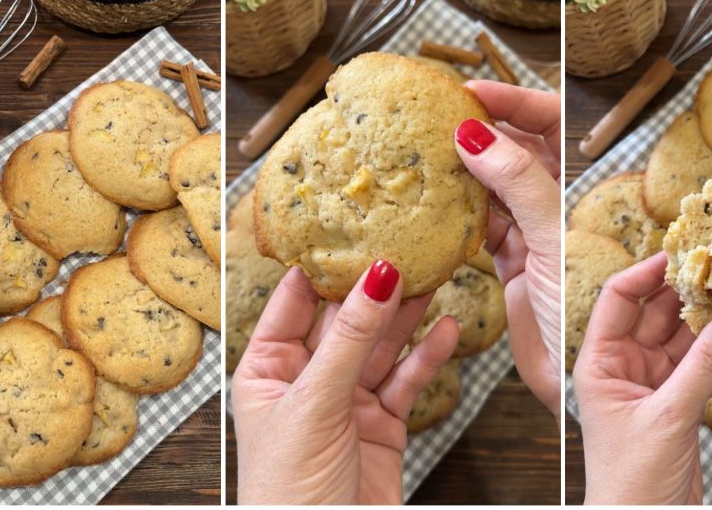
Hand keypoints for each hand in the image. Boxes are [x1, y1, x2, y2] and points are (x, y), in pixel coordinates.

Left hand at [232, 262, 458, 503]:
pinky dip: (426, 357)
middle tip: (404, 249)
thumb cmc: (289, 491)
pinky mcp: (381, 427)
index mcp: (266, 371)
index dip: (320, 268)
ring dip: (405, 317)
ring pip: (379, 348)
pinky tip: (445, 329)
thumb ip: (349, 339)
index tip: (347, 229)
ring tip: (432, 278)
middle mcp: (305, 382)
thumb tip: (374, 278)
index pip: (293, 305)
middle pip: (344, 323)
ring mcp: (346, 404)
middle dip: (373, 289)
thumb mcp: (315, 403)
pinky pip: (406, 382)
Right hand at [454, 80, 560, 419]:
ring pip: (490, 188)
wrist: (572, 379)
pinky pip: (477, 227)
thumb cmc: (579, 311)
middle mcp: (550, 207)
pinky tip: (432, 204)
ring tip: (426, 151)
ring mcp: (528, 235)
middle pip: (515, 152)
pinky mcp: (507, 264)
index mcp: (573, 191)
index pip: (547, 127)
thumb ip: (518, 186)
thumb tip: (476, 136)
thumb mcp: (551, 240)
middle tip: (436, 116)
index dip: (514, 102)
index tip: (472, 90)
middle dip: (481, 130)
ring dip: (463, 170)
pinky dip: (455, 215)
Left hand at [575, 252, 711, 503]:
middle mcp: (622, 366)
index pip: (620, 297)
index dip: (649, 271)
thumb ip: (703, 365)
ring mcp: (651, 384)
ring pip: (687, 340)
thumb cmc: (630, 480)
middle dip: (694, 292)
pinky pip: (704, 369)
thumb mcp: (669, 415)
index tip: (685, 252)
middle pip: (658, 313)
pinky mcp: (677, 404)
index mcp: (599, 361)